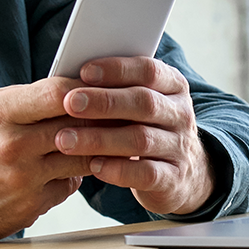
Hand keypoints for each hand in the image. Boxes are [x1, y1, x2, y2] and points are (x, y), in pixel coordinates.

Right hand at [0, 79, 93, 242]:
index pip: (57, 92)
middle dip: (98, 119)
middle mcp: (13, 144)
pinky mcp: (28, 206)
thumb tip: (62, 90)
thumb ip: (20, 98)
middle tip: (111, 115)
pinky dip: (72, 176)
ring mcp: (23, 178)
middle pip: (77, 125)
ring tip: (96, 141)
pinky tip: (66, 168)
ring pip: (81, 157)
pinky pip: (68, 186)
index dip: (83, 89)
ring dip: (91, 149)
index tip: (95, 88)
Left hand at [53, 57, 215, 215]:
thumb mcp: (139, 102)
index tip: (84, 71)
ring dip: (100, 138)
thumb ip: (115, 89)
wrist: (182, 173)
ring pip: (141, 139)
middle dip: (104, 102)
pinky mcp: (174, 178)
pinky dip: (117, 170)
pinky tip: (93, 166)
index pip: (148, 70)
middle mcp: (180, 113)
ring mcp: (180, 147)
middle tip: (70, 103)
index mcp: (173, 85)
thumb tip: (72, 78)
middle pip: (144, 103)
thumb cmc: (147, 127)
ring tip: (66, 139)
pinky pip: (146, 173)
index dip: (117, 70)